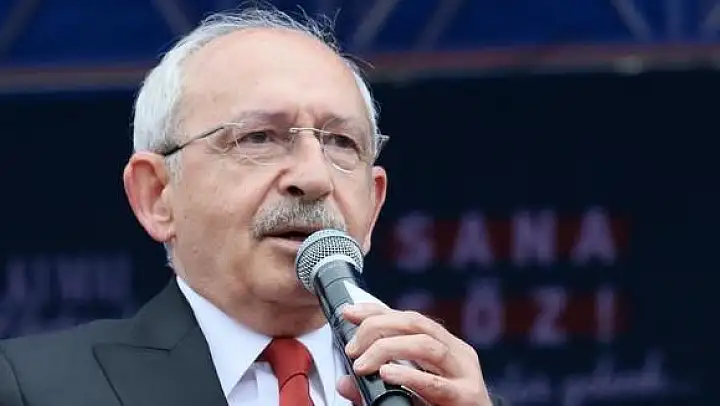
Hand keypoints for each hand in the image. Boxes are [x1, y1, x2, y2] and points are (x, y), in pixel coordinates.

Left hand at [335, 303, 491, 405]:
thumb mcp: (406, 394)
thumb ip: (374, 388)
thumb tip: (344, 382)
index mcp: (445, 347)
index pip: (409, 318)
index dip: (377, 311)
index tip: (349, 313)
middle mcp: (457, 354)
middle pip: (417, 323)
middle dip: (379, 327)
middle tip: (353, 348)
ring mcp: (465, 374)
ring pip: (427, 345)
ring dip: (389, 348)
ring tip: (363, 363)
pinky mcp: (467, 398)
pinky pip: (436, 384)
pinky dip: (408, 376)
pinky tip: (387, 374)